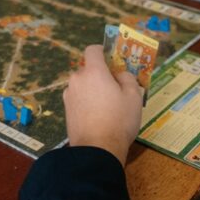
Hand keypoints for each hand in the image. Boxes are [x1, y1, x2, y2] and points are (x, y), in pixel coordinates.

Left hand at [64, 45, 143, 165]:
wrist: (97, 149)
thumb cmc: (119, 120)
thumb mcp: (133, 96)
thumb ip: (127, 78)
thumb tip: (119, 74)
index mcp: (93, 72)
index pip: (93, 50)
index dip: (103, 51)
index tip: (112, 59)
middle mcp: (77, 79)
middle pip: (89, 70)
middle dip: (101, 75)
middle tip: (116, 89)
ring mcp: (69, 94)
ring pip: (84, 85)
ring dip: (94, 89)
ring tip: (109, 107)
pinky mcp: (66, 109)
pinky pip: (79, 98)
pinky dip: (87, 101)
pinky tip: (98, 116)